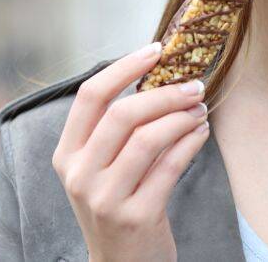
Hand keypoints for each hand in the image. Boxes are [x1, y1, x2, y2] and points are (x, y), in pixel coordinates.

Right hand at [52, 42, 209, 261]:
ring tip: (199, 108)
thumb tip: (156, 76)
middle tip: (193, 84)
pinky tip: (201, 132)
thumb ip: (114, 130)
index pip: (90, 96)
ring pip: (149, 138)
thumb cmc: (117, 206)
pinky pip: (171, 166)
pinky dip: (191, 141)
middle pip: (122, 114)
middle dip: (165, 92)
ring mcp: (106, 199)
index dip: (124, 67)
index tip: (156, 50)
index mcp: (66, 155)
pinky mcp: (137, 217)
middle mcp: (80, 175)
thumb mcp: (100, 169)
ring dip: (182, 116)